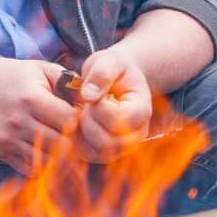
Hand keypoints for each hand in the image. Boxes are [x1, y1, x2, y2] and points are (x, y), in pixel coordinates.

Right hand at [0, 58, 79, 169]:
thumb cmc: (16, 76)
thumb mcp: (43, 70)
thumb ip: (70, 83)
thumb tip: (94, 101)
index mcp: (31, 98)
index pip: (69, 122)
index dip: (78, 122)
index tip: (77, 118)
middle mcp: (18, 121)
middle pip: (60, 144)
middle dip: (71, 141)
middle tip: (73, 136)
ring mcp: (7, 139)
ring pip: (46, 160)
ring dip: (58, 155)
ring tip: (62, 144)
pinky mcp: (0, 151)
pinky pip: (30, 169)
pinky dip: (42, 164)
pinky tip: (45, 151)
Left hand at [75, 47, 153, 161]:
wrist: (116, 79)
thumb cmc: (113, 68)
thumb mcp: (109, 60)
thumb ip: (101, 74)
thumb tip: (88, 96)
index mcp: (142, 110)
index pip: (119, 120)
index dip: (98, 108)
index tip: (91, 93)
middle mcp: (137, 133)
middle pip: (108, 143)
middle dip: (87, 122)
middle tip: (82, 105)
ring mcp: (123, 146)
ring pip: (97, 153)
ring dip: (80, 133)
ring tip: (79, 112)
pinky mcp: (107, 153)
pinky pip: (88, 156)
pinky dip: (76, 141)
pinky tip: (75, 122)